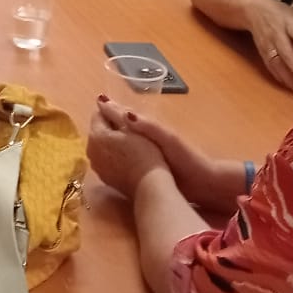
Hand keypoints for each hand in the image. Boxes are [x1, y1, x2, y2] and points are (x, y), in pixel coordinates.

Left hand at [86, 102, 167, 196]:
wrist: (150, 186)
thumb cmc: (144, 153)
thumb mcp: (132, 127)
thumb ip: (114, 111)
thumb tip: (100, 99)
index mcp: (95, 135)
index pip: (98, 114)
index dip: (114, 114)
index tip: (129, 120)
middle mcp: (90, 150)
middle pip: (99, 131)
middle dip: (112, 128)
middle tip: (133, 132)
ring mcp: (96, 166)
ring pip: (101, 146)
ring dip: (112, 143)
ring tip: (132, 146)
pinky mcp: (104, 178)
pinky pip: (106, 160)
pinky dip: (114, 157)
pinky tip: (129, 160)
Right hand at [94, 97, 236, 213]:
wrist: (203, 184)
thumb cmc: (185, 157)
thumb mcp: (166, 137)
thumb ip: (145, 125)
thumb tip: (123, 111)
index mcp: (148, 126)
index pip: (121, 112)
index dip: (108, 109)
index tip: (94, 108)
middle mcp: (144, 137)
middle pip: (118, 127)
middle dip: (104, 124)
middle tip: (89, 128)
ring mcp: (144, 153)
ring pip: (120, 143)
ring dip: (108, 141)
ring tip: (93, 143)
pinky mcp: (143, 168)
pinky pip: (123, 158)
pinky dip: (114, 156)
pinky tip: (107, 161)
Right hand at [247, 4, 292, 92]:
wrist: (252, 10)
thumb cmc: (280, 13)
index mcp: (287, 21)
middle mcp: (276, 32)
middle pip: (286, 51)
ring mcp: (267, 43)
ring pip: (276, 62)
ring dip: (287, 77)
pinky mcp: (261, 52)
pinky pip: (270, 66)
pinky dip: (279, 77)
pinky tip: (289, 86)